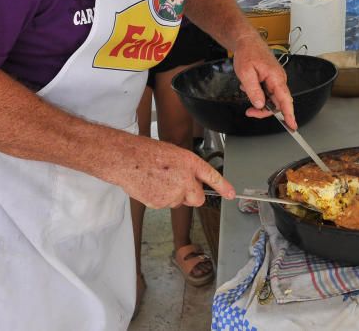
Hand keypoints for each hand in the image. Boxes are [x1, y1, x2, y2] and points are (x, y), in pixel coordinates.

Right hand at [120, 137, 234, 208]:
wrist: (127, 160)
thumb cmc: (146, 153)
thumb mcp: (173, 153)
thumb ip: (185, 168)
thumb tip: (188, 179)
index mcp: (190, 163)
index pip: (212, 176)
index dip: (224, 187)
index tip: (231, 194)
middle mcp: (185, 179)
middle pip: (197, 199)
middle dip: (191, 196)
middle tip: (177, 185)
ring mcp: (174, 193)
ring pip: (178, 202)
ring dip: (171, 195)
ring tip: (157, 180)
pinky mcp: (161, 203)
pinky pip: (164, 205)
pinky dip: (158, 198)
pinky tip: (150, 185)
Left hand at [231, 33, 295, 128]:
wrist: (247, 41)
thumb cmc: (248, 53)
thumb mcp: (246, 73)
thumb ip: (254, 91)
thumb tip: (260, 104)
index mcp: (276, 77)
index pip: (285, 100)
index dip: (289, 114)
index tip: (292, 125)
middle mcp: (279, 79)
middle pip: (277, 103)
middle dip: (263, 110)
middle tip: (250, 112)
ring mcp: (276, 79)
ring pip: (271, 98)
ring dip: (258, 99)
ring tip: (245, 89)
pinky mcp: (271, 79)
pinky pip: (268, 91)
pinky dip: (258, 92)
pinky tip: (249, 85)